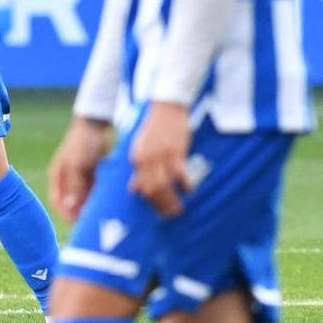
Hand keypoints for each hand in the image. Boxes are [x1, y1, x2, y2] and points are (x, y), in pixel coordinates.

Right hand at [48, 115, 111, 222]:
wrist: (96, 126)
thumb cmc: (82, 144)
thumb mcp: (77, 165)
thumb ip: (74, 187)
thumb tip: (71, 208)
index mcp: (57, 178)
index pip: (58, 203)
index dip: (66, 214)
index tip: (79, 223)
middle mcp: (67, 180)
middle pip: (73, 203)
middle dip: (82, 212)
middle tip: (94, 220)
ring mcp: (80, 178)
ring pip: (85, 198)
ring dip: (92, 205)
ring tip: (102, 212)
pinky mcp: (92, 175)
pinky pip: (95, 191)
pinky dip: (100, 196)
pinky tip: (108, 201)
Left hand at [126, 101, 194, 219]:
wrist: (166, 107)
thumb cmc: (156, 129)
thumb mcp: (142, 149)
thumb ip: (139, 169)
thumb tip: (133, 189)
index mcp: (136, 159)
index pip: (141, 187)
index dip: (150, 201)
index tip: (158, 209)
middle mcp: (145, 159)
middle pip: (151, 190)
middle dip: (161, 206)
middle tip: (170, 215)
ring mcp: (160, 156)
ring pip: (163, 186)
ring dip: (171, 201)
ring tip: (178, 209)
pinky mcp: (175, 152)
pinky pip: (179, 174)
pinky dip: (184, 185)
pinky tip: (189, 190)